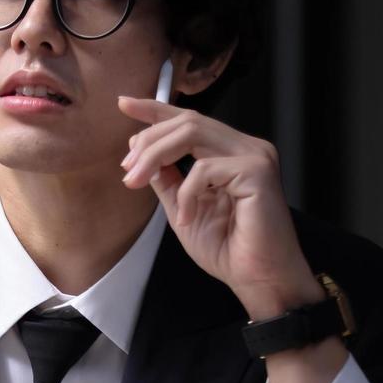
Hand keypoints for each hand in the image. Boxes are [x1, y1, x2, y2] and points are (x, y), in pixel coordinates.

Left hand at [116, 96, 321, 319]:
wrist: (257, 278)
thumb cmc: (228, 249)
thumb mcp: (183, 208)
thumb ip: (167, 179)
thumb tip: (141, 155)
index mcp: (230, 153)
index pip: (189, 120)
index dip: (156, 109)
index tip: (124, 104)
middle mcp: (245, 147)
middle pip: (187, 121)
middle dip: (147, 141)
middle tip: (127, 171)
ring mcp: (255, 156)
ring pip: (192, 132)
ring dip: (155, 155)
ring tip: (137, 182)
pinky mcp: (258, 171)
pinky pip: (204, 168)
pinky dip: (186, 192)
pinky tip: (187, 217)